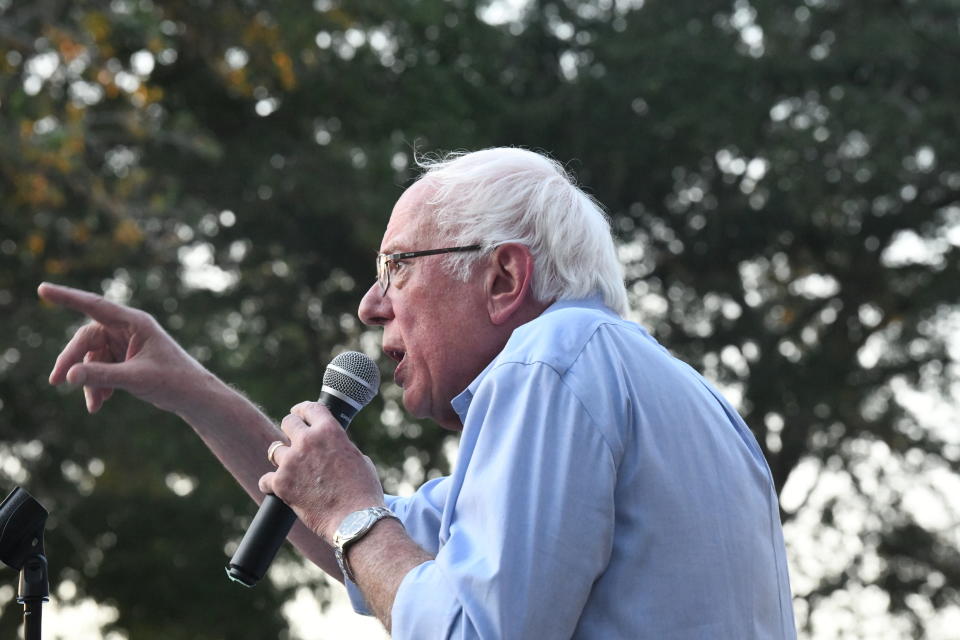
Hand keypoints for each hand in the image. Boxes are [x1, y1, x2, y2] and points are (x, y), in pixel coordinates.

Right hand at [39, 282, 208, 414]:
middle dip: (72, 361)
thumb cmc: (173, 381)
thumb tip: (68, 375)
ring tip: (94, 405)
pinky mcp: (125, 359)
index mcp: (135, 322)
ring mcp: (125, 343)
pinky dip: (97, 384)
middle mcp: (128, 329)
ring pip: (92, 357)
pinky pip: (100, 368)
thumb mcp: (136, 379)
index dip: (67, 297)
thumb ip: (102, 376)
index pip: (95, 306)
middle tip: (56, 382)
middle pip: (87, 339)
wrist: (193, 396)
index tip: (42, 288)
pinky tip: (101, 403)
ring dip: (88, 380)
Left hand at [259, 401, 383, 541]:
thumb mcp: (358, 457)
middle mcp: (307, 441)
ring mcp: (291, 462)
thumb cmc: (363, 492)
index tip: (299, 414)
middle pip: (287, 422)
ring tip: (292, 470)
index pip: (310, 408)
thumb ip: (340, 446)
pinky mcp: (281, 484)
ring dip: (283, 458)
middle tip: (294, 441)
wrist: (356, 520)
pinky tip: (279, 489)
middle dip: (291, 430)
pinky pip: (266, 479)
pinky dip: (271, 484)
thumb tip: (331, 448)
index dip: (303, 410)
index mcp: (329, 430)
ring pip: (275, 449)